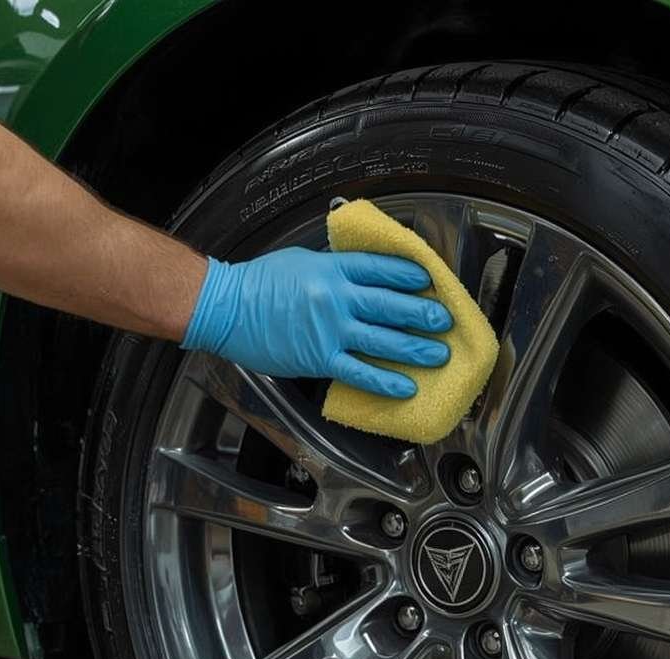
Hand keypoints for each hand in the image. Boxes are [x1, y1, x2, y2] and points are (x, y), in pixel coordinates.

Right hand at [179, 248, 452, 397]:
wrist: (224, 308)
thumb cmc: (258, 284)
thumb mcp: (303, 261)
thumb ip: (337, 270)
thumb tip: (366, 277)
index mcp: (333, 269)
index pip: (383, 269)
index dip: (412, 275)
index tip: (431, 281)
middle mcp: (337, 297)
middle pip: (392, 304)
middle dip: (424, 314)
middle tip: (445, 321)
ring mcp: (330, 330)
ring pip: (384, 340)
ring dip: (416, 348)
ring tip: (439, 354)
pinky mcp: (320, 358)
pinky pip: (361, 371)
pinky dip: (386, 381)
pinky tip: (407, 387)